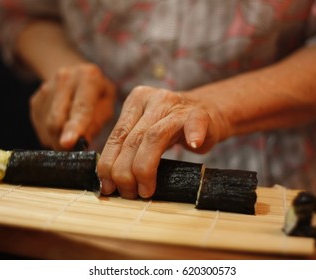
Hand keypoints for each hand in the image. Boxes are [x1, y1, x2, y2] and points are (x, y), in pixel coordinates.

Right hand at [30, 63, 115, 149]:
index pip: (80, 107)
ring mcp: (46, 88)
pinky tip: (62, 129)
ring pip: (47, 126)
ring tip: (71, 137)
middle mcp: (65, 78)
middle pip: (57, 119)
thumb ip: (97, 122)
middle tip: (73, 152)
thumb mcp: (107, 105)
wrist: (77, 74)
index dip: (74, 127)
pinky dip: (51, 136)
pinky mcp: (35, 100)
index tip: (68, 143)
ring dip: (58, 140)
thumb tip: (83, 142)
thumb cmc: (98, 94)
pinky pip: (40, 127)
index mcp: (88, 77)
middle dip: (63, 142)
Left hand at [97, 86, 222, 198]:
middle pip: (132, 138)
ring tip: (145, 190)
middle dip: (124, 172)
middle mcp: (154, 100)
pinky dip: (194, 134)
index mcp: (136, 102)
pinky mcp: (201, 114)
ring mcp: (178, 107)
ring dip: (145, 168)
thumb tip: (107, 181)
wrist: (208, 112)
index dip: (108, 163)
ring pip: (154, 136)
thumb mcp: (147, 131)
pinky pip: (195, 123)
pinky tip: (193, 144)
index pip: (117, 136)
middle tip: (128, 194)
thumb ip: (129, 148)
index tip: (107, 186)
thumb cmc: (174, 129)